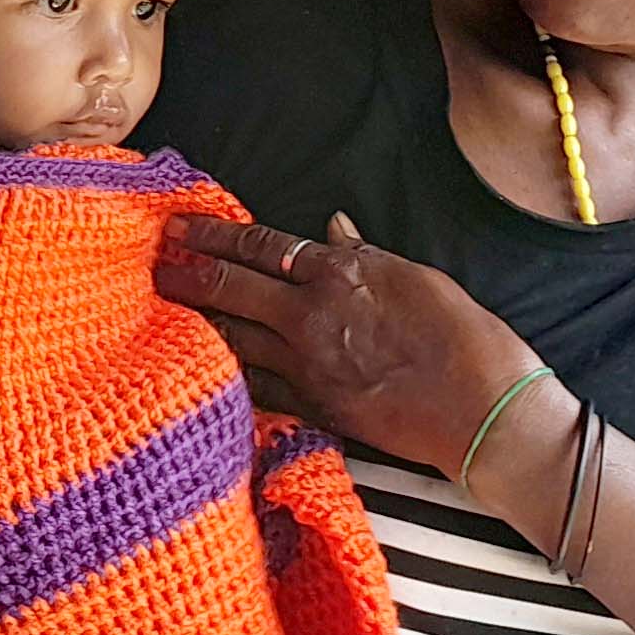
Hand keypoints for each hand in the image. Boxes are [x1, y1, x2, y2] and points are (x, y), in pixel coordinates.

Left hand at [154, 210, 541, 477]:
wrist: (481, 408)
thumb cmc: (464, 337)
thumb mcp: (416, 277)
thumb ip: (365, 255)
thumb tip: (333, 228)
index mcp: (340, 274)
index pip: (261, 246)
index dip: (215, 234)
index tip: (181, 227)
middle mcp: (313, 315)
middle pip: (232, 287)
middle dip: (187, 272)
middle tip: (152, 264)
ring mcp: (308, 364)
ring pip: (234, 336)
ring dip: (196, 320)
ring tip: (164, 309)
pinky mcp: (313, 406)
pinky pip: (256, 386)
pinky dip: (228, 372)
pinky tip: (202, 366)